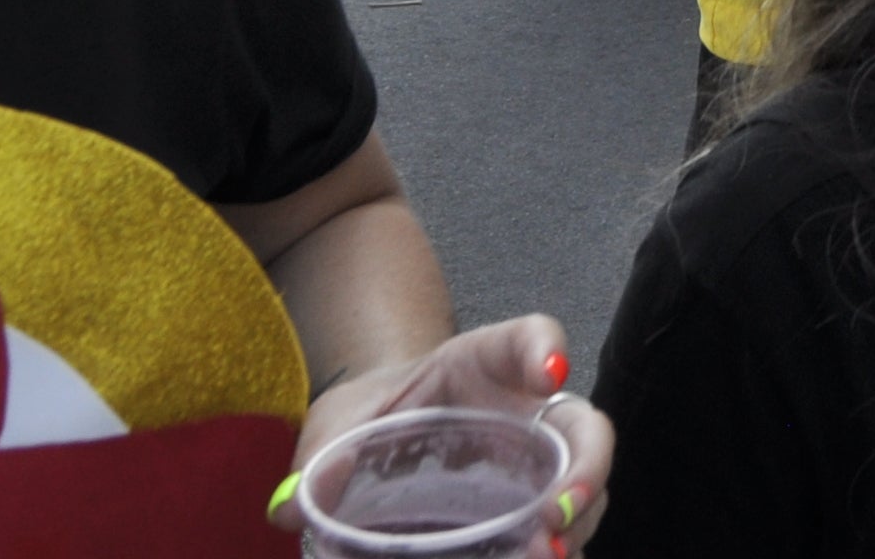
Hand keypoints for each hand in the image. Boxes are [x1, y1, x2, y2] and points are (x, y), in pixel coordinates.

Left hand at [285, 314, 609, 544]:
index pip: (530, 337)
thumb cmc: (371, 414)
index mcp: (484, 363)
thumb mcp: (341, 423)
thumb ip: (320, 456)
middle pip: (584, 427)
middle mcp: (527, 412)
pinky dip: (555, 551)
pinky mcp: (528, 513)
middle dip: (586, 468)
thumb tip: (288, 506)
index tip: (548, 374)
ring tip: (545, 557)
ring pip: (584, 488)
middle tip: (555, 514)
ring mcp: (536, 465)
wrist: (380, 431)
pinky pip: (557, 532)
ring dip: (576, 525)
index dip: (546, 350)